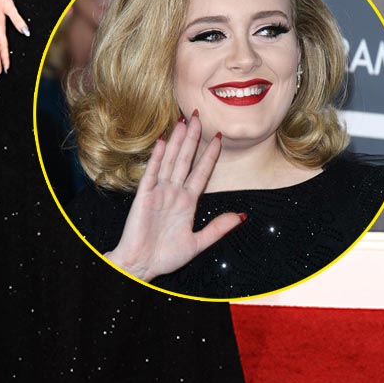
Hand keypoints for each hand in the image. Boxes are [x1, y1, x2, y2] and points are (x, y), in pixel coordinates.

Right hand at [104, 114, 244, 281]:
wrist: (141, 266)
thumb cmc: (166, 256)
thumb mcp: (198, 243)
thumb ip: (219, 228)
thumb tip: (242, 217)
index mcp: (187, 202)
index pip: (201, 172)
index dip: (210, 155)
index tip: (219, 137)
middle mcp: (174, 192)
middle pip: (186, 159)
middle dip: (193, 138)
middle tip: (199, 116)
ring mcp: (159, 192)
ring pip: (170, 161)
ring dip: (177, 141)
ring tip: (183, 121)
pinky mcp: (144, 196)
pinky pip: (152, 173)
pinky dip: (157, 157)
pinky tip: (163, 142)